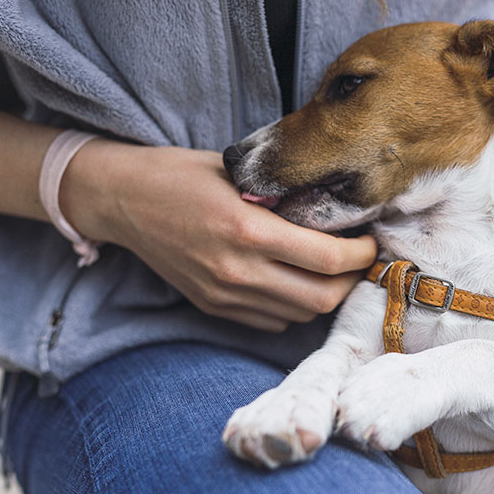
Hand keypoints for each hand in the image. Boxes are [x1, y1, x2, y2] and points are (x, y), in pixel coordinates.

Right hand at [62, 141, 376, 331]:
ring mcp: (225, 295)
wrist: (122, 200)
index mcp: (248, 230)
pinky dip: (295, 306)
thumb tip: (338, 209)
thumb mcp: (237, 172)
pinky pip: (273, 321)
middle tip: (360, 260)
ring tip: (332, 269)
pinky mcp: (215, 308)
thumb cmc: (182, 175)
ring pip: (301, 314)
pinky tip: (296, 280)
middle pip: (322, 298)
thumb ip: (285, 196)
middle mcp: (239, 271)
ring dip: (325, 295)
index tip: (371, 241)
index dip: (362, 254)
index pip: (329, 259)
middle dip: (352, 281)